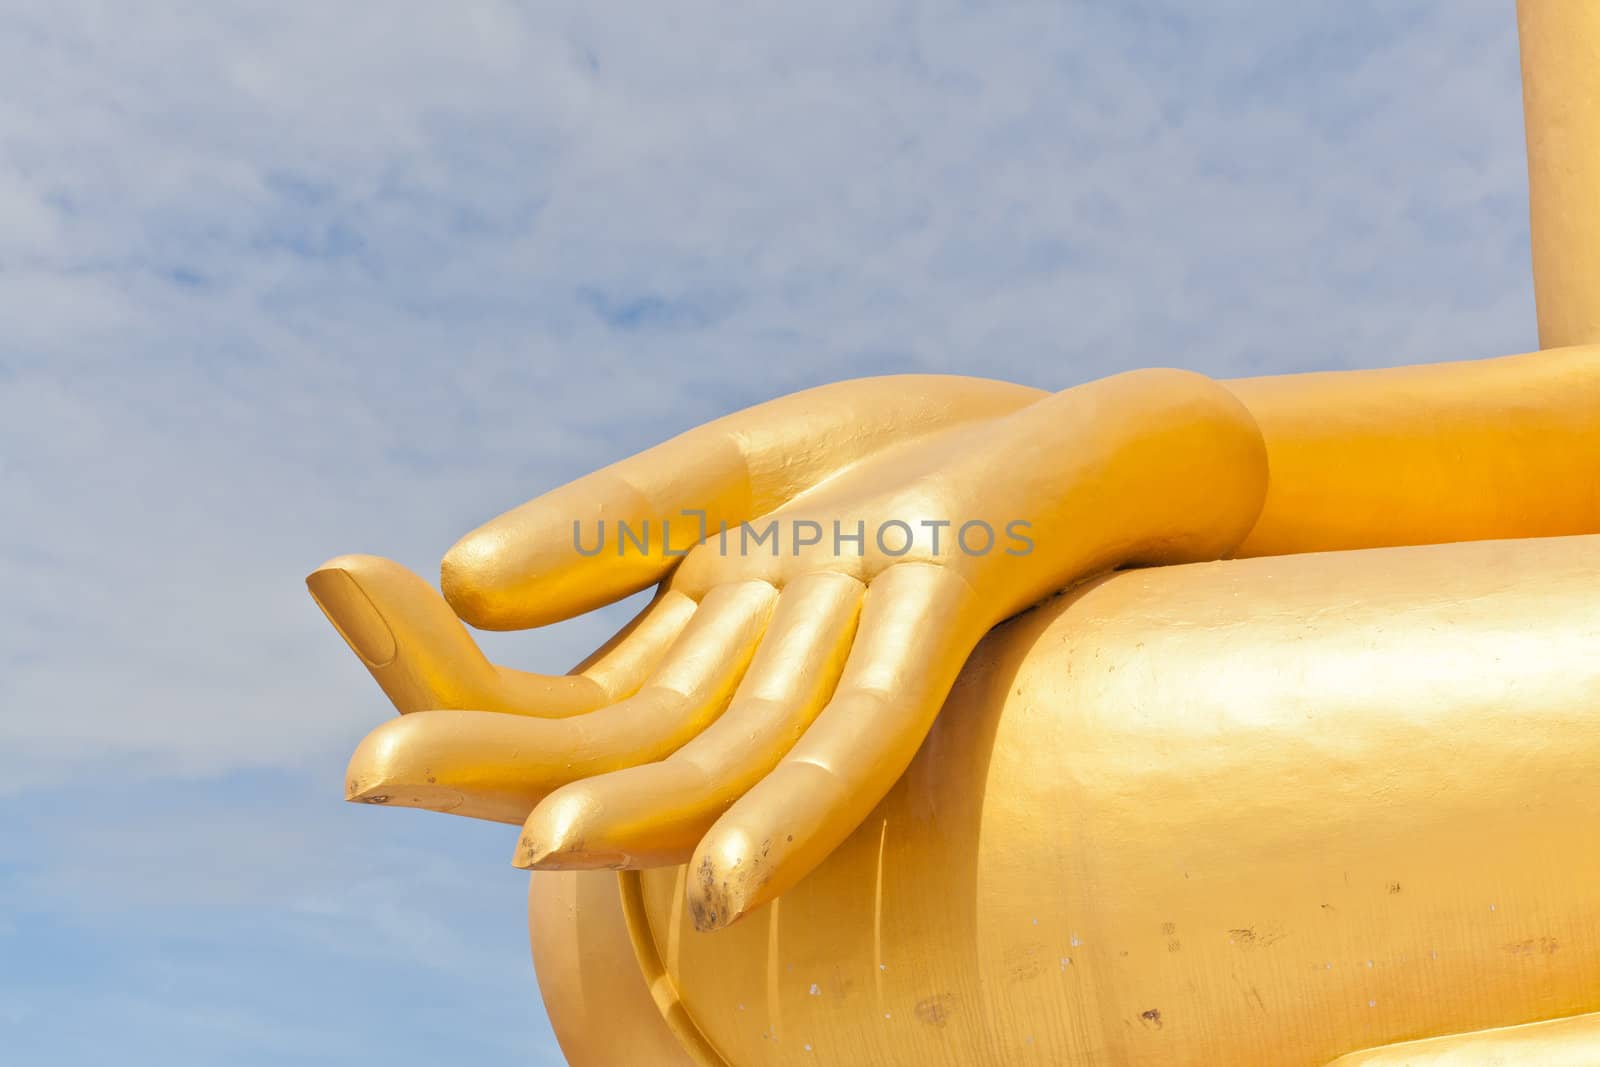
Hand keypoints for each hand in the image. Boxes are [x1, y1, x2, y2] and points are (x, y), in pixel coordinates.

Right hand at [311, 370, 1265, 930]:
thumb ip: (621, 522)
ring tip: (531, 844)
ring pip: (733, 762)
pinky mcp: (955, 614)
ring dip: (634, 812)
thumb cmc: (937, 465)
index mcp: (711, 641)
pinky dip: (796, 809)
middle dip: (501, 753)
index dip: (451, 678)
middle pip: (626, 741)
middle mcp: (773, 671)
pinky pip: (873, 738)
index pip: (560, 697)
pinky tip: (721, 880)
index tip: (339, 606)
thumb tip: (467, 582)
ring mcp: (860, 653)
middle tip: (369, 773)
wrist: (1111, 450)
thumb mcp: (755, 468)